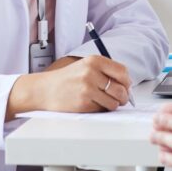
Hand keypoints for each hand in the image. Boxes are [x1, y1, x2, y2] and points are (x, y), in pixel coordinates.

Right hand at [6, 55, 130, 118]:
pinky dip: (100, 109)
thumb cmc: (67, 79)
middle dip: (123, 96)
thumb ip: (105, 71)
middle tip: (119, 98)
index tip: (125, 86)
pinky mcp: (84, 103)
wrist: (44, 89)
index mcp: (94, 60)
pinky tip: (91, 104)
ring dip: (112, 105)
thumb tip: (127, 85)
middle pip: (122, 89)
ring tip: (103, 101)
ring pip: (114, 102)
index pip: (122, 71)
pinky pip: (102, 110)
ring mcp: (88, 88)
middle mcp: (92, 73)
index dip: (127, 81)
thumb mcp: (85, 66)